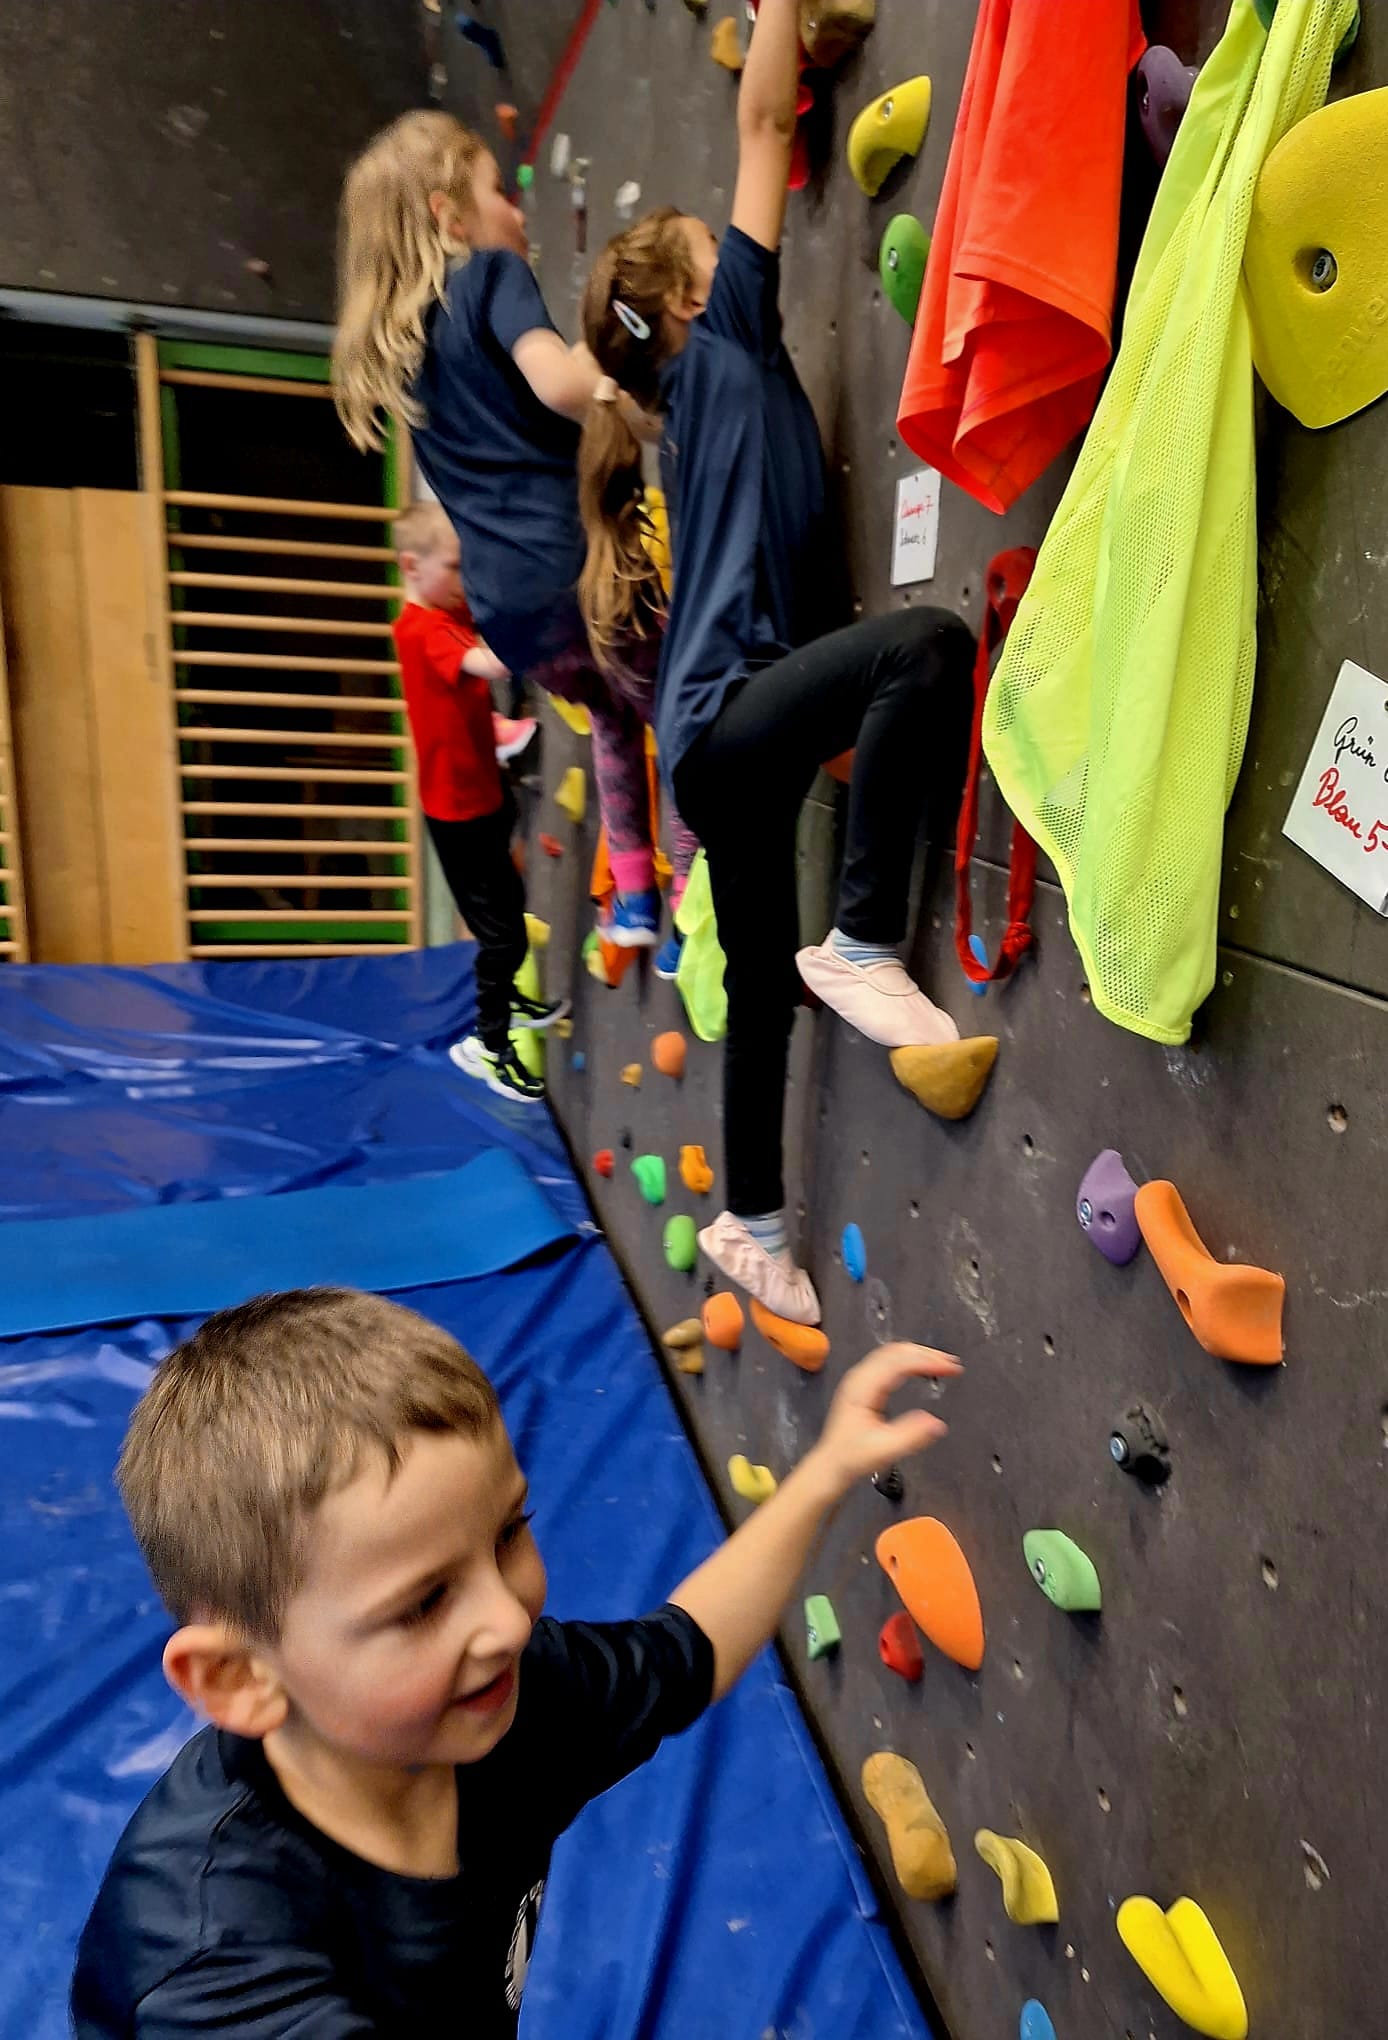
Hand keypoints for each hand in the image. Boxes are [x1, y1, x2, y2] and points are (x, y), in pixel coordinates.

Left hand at [809, 1343, 960, 1498]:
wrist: (831, 1464)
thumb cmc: (853, 1457)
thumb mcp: (883, 1450)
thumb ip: (910, 1436)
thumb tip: (938, 1423)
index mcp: (862, 1388)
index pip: (899, 1363)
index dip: (927, 1361)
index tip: (950, 1368)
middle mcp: (860, 1377)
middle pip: (896, 1351)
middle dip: (926, 1353)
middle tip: (951, 1363)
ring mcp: (861, 1379)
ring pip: (893, 1353)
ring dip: (919, 1354)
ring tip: (942, 1363)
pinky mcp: (864, 1385)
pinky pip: (889, 1362)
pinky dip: (910, 1360)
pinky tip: (922, 1368)